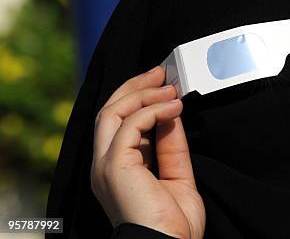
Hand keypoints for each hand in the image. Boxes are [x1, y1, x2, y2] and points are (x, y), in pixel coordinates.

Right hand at [91, 66, 204, 238]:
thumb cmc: (174, 224)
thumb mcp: (177, 176)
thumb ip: (172, 146)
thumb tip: (173, 114)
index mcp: (117, 169)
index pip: (119, 123)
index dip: (139, 98)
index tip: (163, 84)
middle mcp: (105, 165)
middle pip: (110, 111)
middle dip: (135, 87)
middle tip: (161, 72)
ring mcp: (106, 164)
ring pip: (113, 112)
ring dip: (143, 94)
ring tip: (170, 88)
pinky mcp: (114, 165)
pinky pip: (130, 124)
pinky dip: (153, 110)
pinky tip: (174, 107)